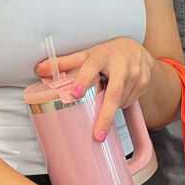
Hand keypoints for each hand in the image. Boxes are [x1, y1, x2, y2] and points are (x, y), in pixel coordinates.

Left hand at [36, 37, 154, 140]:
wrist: (136, 49)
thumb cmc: (107, 54)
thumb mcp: (87, 55)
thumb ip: (64, 63)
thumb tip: (39, 69)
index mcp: (102, 55)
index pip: (91, 67)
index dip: (84, 79)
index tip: (76, 93)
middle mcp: (121, 63)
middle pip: (114, 93)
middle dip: (106, 116)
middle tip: (97, 136)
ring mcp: (135, 73)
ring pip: (122, 100)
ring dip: (112, 109)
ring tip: (105, 104)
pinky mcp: (145, 82)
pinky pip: (131, 101)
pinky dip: (122, 104)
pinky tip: (119, 96)